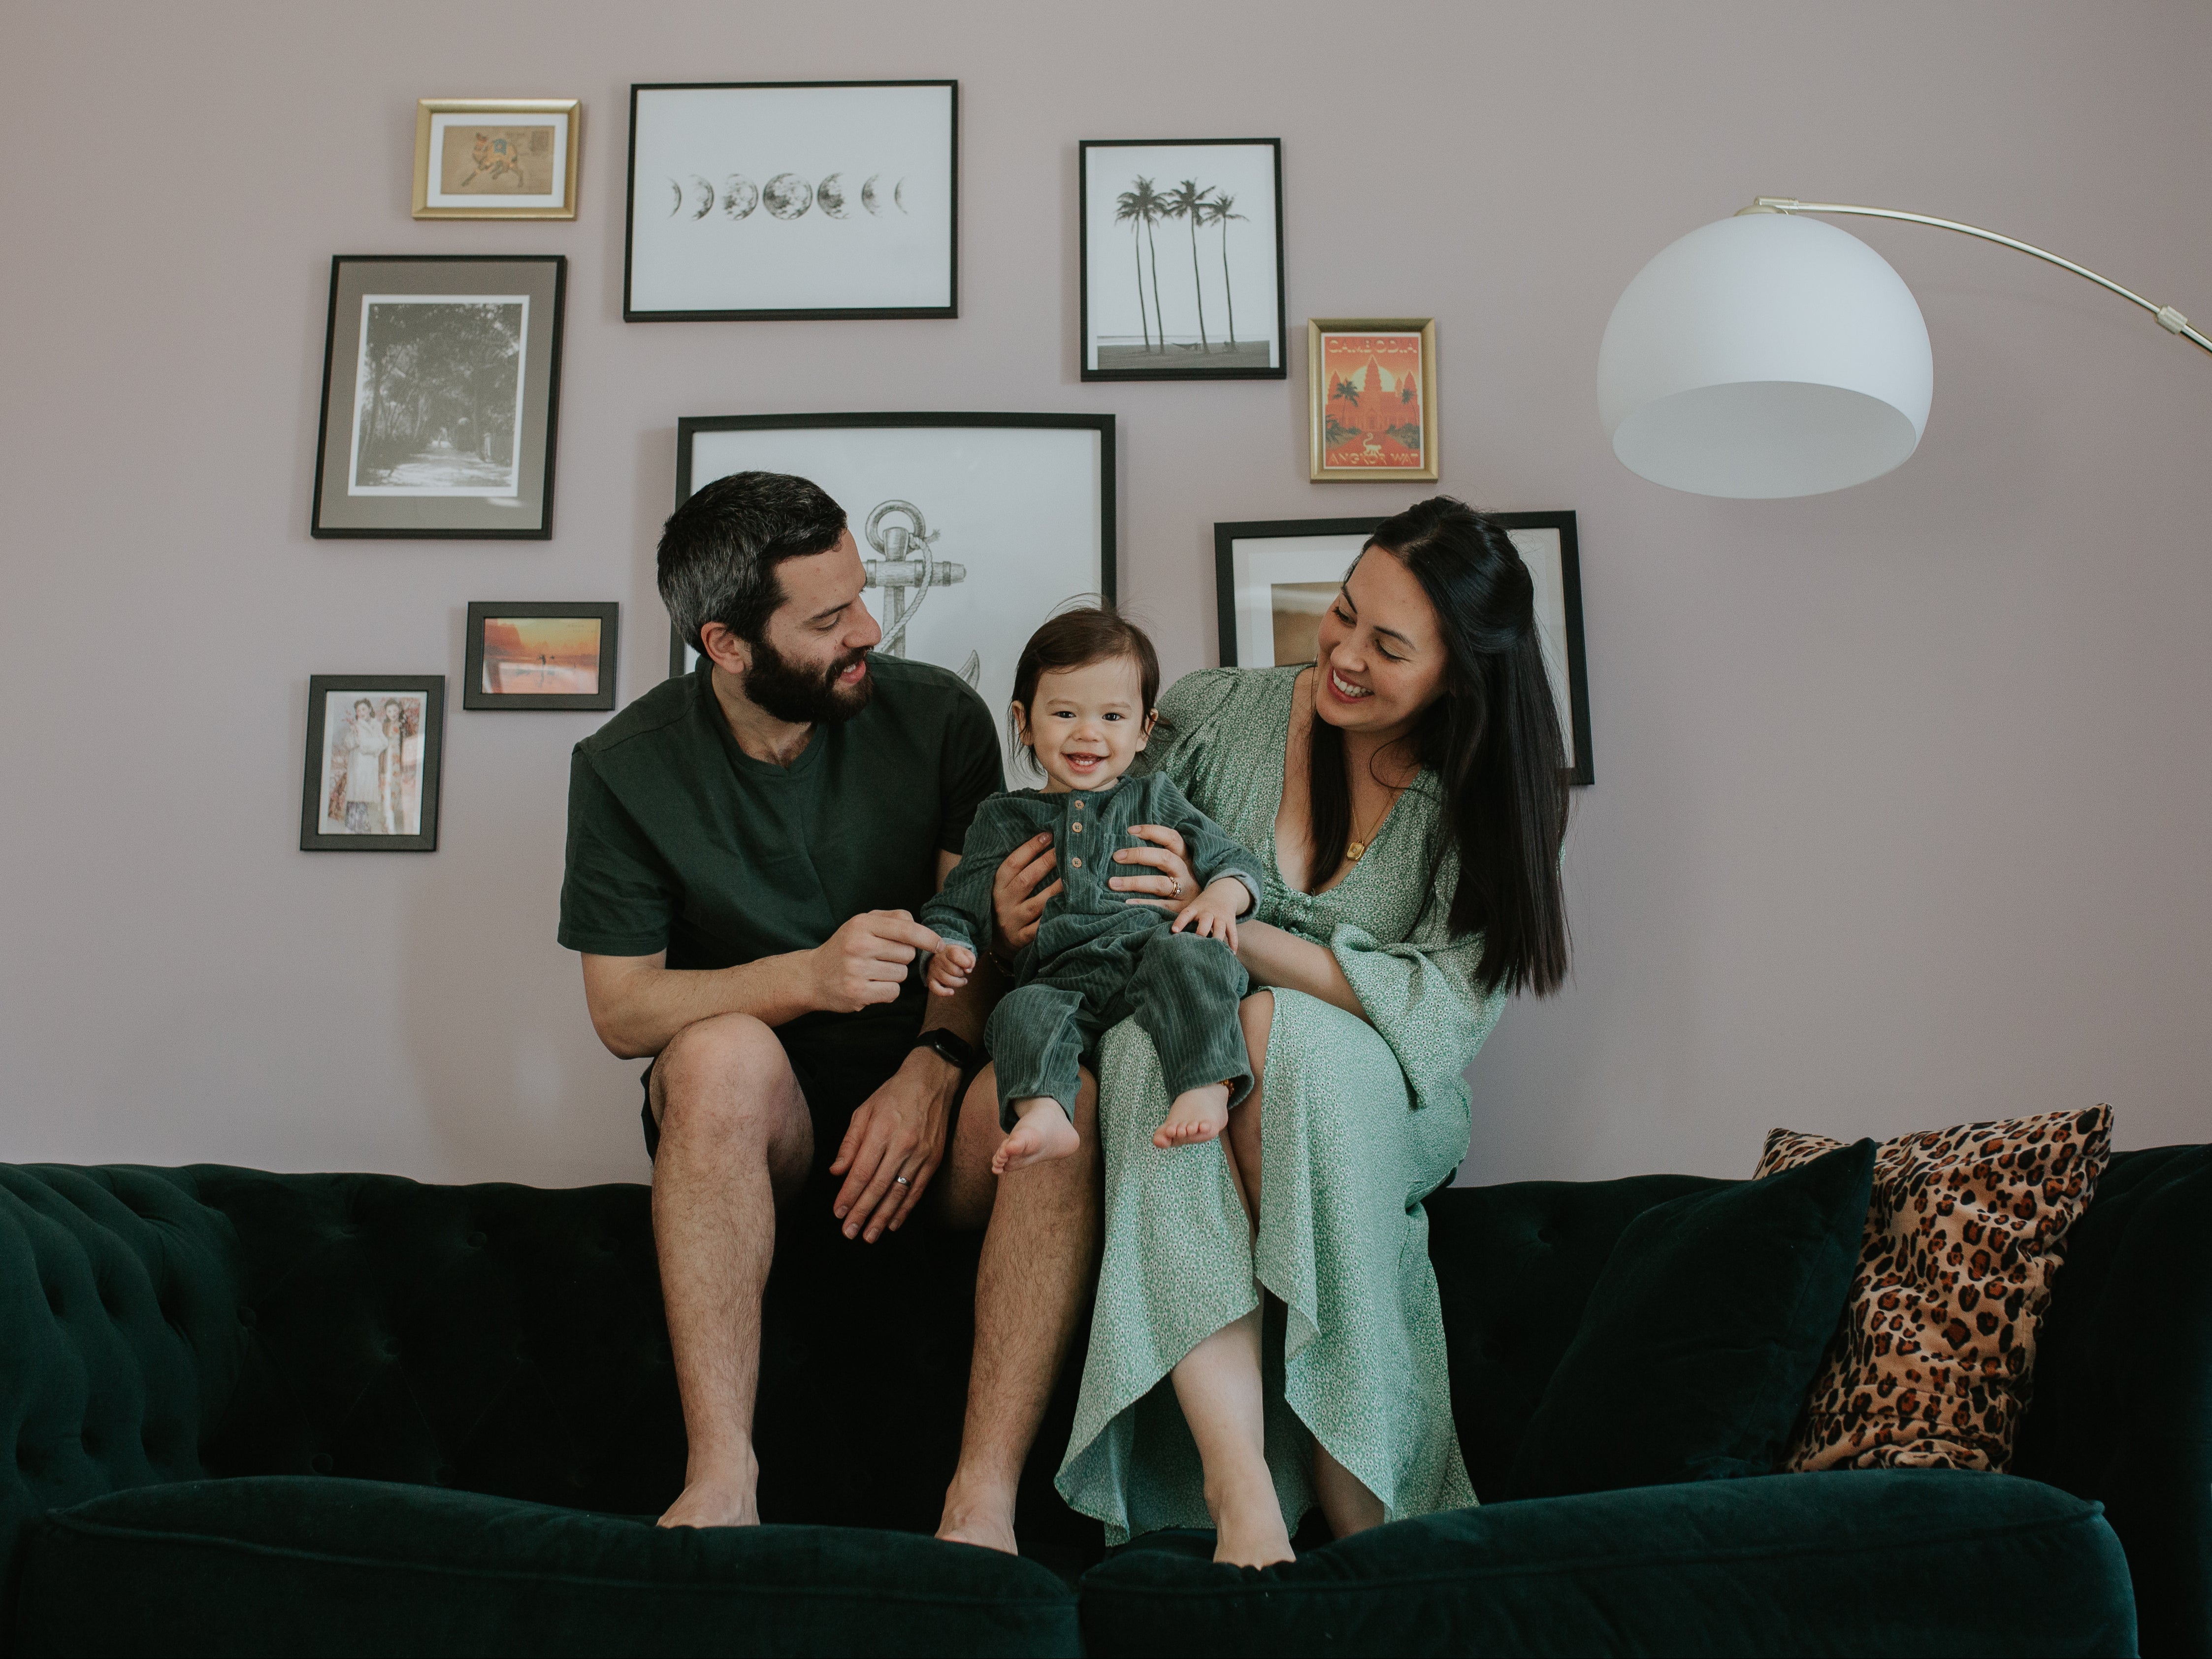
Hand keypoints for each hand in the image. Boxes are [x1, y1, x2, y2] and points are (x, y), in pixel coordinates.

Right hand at [809, 910, 944, 1013]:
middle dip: (901, 957)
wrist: (812, 976)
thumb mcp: (861, 924)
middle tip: (880, 958)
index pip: (906, 929)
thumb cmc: (844, 948)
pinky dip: (887, 991)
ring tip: (872, 972)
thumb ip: (890, 919)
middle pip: (908, 954)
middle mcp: (859, 945)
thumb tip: (918, 923)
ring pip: (902, 974)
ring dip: (894, 975)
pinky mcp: (858, 993)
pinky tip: (871, 985)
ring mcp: (857, 970)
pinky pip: (893, 992)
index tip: (939, 945)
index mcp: (862, 924)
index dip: (928, 938)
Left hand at [831, 1047, 958, 1240]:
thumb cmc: (893, 1094)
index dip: (849, 1195)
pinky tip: (893, 1223)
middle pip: (878, 1187)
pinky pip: (917, 1190)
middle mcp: (903, 1145)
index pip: (862, 1172)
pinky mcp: (933, 1159)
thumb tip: (837, 1172)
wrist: (933, 1080)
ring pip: (899, 1193)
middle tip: (849, 1233)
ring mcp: (921, 1154)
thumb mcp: (864, 1110)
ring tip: (869, 1236)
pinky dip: (905, 1209)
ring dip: (882, 1217)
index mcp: (882, 1131)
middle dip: (862, 1213)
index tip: (838, 1213)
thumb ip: (850, 1142)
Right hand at [928, 942, 976, 996]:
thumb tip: (968, 970)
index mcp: (947, 950)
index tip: (968, 965)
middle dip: (962, 973)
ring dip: (958, 982)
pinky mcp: (930, 979)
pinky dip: (944, 992)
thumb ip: (971, 959)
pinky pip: (935, 989)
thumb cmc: (955, 956)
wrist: (940, 956)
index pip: (955, 956)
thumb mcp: (965, 953)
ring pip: (947, 980)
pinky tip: (951, 992)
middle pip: (954, 970)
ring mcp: (933, 970)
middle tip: (962, 972)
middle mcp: (938, 959)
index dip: (966, 963)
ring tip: (962, 980)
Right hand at [992, 833, 1061, 954]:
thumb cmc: (1006, 907)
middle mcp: (1003, 903)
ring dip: (1056, 888)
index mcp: (997, 887)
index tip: (1048, 835)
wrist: (998, 944)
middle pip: (1026, 880)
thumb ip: (1018, 871)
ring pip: (1038, 904)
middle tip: (1065, 849)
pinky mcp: (1023, 938)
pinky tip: (1071, 906)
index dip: (1029, 848)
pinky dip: (1055, 916)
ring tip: (1074, 875)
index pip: (1012, 864)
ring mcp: (1013, 922)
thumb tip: (1044, 841)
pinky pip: (1042, 927)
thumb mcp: (1004, 889)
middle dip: (1046, 862)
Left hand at [1111, 824, 1195, 910]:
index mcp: (1187, 858)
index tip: (1130, 831)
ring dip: (1134, 882)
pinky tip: (1126, 902)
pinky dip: (1143, 903)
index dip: (1152, 831)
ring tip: (1113, 883)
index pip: (1172, 838)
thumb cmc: (1189, 884)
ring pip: (1159, 883)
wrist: (1209, 911)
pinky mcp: (1179, 910)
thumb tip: (1134, 842)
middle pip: (1164, 858)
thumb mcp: (1183, 866)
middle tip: (1116, 856)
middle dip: (1138, 855)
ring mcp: (1184, 892)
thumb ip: (1165, 856)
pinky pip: (1159, 905)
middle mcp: (1186, 873)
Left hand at [1171, 877, 1248, 951]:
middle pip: (1205, 922)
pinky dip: (1233, 943)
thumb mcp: (1194, 909)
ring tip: (1215, 953)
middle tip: (1197, 945)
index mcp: (1195, 909)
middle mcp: (1208, 912)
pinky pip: (1233, 933)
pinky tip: (1231, 953)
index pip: (1186, 914)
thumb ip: (1187, 921)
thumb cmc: (1202, 907)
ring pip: (1220, 929)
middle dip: (1201, 933)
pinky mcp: (1230, 921)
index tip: (1174, 931)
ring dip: (1217, 940)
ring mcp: (1220, 916)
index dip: (1180, 922)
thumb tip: (1174, 940)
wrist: (1223, 893)